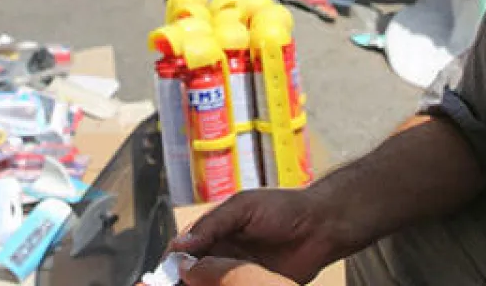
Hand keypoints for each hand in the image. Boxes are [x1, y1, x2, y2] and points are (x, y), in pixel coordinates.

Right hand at [170, 189, 346, 284]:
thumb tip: (180, 244)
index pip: (181, 251)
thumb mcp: (244, 207)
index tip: (163, 279)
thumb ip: (213, 225)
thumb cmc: (284, 208)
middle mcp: (221, 253)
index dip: (170, 265)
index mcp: (213, 231)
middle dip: (182, 282)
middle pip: (190, 274)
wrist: (322, 227)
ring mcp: (236, 272)